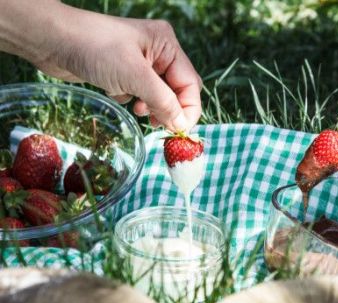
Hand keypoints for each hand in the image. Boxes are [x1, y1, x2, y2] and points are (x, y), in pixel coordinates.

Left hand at [0, 1, 200, 131]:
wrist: (52, 39)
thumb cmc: (95, 48)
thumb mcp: (135, 76)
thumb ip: (163, 101)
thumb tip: (181, 125)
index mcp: (168, 45)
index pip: (190, 84)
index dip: (188, 109)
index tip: (179, 132)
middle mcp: (158, 52)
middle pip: (177, 90)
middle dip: (169, 109)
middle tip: (157, 125)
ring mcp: (140, 62)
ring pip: (158, 94)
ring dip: (152, 106)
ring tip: (138, 110)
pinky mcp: (124, 71)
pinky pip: (140, 93)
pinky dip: (133, 99)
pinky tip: (119, 95)